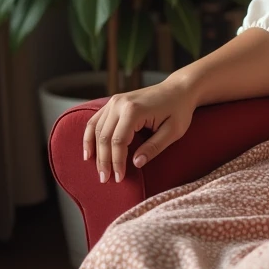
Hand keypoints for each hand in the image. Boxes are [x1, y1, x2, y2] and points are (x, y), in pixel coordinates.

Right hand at [82, 75, 197, 184]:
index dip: (117, 162)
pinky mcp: (114, 101)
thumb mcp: (173, 131)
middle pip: (104, 137)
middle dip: (104, 161)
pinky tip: (89, 152)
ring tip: (99, 170)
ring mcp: (115, 101)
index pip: (118, 141)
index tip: (119, 178)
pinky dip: (89, 136)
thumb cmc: (179, 110)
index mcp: (135, 110)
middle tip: (105, 179)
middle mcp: (120, 104)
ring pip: (96, 129)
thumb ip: (154, 147)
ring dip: (95, 151)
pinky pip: (95, 120)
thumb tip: (136, 163)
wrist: (179, 88)